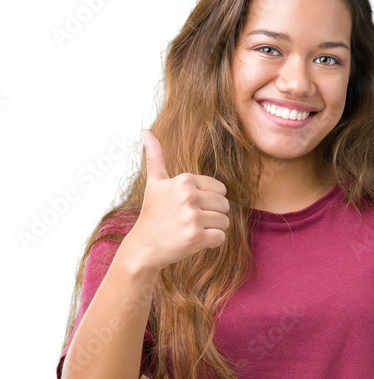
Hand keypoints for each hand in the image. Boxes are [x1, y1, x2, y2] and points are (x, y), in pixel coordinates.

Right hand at [126, 129, 230, 270]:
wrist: (143, 246)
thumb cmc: (152, 214)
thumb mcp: (154, 183)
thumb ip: (155, 157)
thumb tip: (145, 131)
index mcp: (184, 180)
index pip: (220, 189)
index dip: (210, 201)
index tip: (192, 208)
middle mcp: (188, 196)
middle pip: (224, 205)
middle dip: (214, 215)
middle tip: (193, 222)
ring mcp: (192, 217)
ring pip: (224, 222)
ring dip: (213, 229)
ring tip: (194, 230)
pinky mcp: (195, 237)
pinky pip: (221, 237)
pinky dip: (212, 242)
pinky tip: (196, 241)